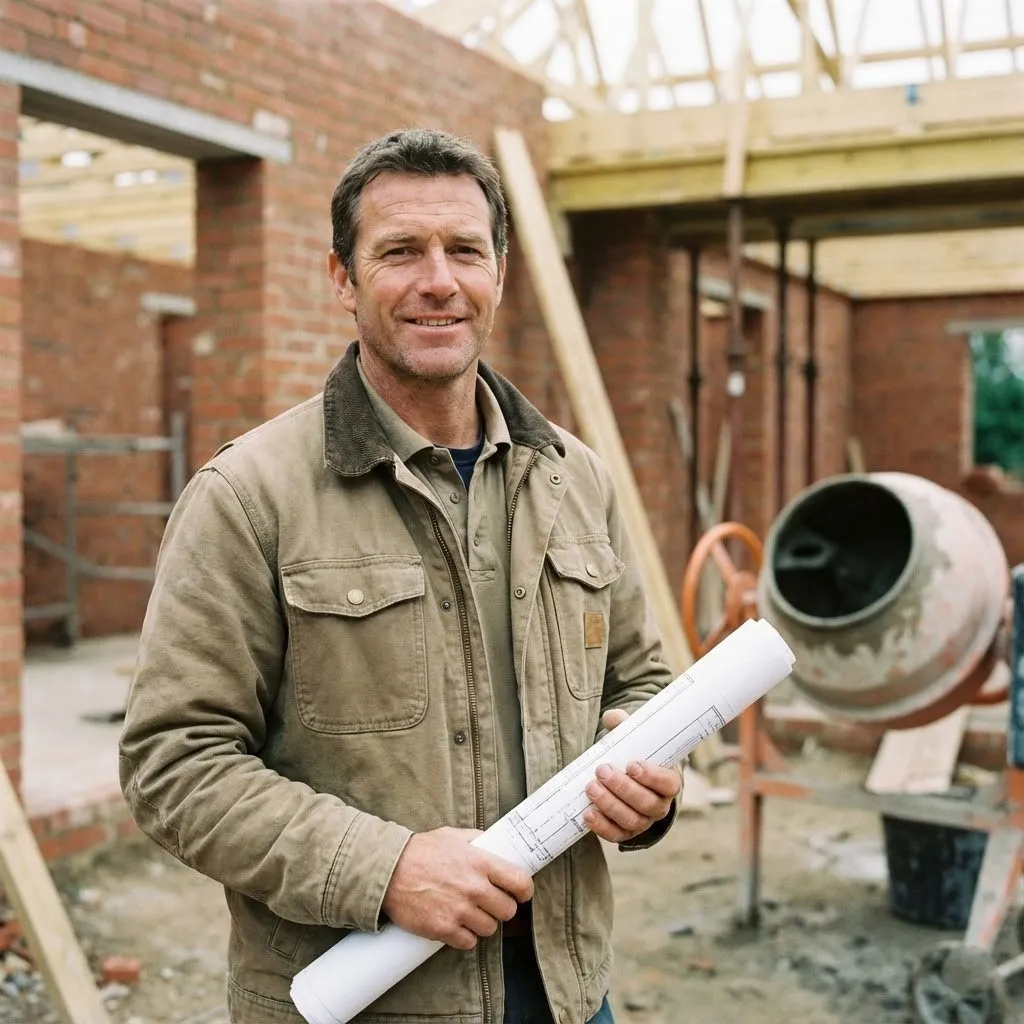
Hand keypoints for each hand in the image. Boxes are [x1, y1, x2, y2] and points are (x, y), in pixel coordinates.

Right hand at [381, 827, 533, 949]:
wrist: (388, 872)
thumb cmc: (420, 851)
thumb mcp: (452, 836)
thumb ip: (476, 841)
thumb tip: (493, 844)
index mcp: (480, 862)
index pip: (520, 882)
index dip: (524, 890)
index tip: (520, 893)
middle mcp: (474, 888)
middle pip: (508, 911)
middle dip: (502, 908)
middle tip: (491, 903)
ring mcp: (459, 910)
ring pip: (490, 929)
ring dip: (483, 923)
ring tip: (471, 913)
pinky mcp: (444, 929)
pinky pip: (468, 942)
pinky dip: (465, 937)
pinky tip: (457, 925)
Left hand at [583, 709, 681, 842]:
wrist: (627, 778)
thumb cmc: (633, 755)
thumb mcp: (633, 739)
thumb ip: (624, 724)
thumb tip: (613, 717)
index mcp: (668, 782)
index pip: (668, 784)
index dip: (652, 777)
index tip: (632, 765)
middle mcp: (659, 806)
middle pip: (647, 803)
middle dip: (623, 788)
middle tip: (602, 771)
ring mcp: (643, 821)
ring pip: (631, 820)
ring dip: (609, 805)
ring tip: (590, 787)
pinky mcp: (625, 833)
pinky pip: (616, 835)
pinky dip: (601, 827)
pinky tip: (587, 813)